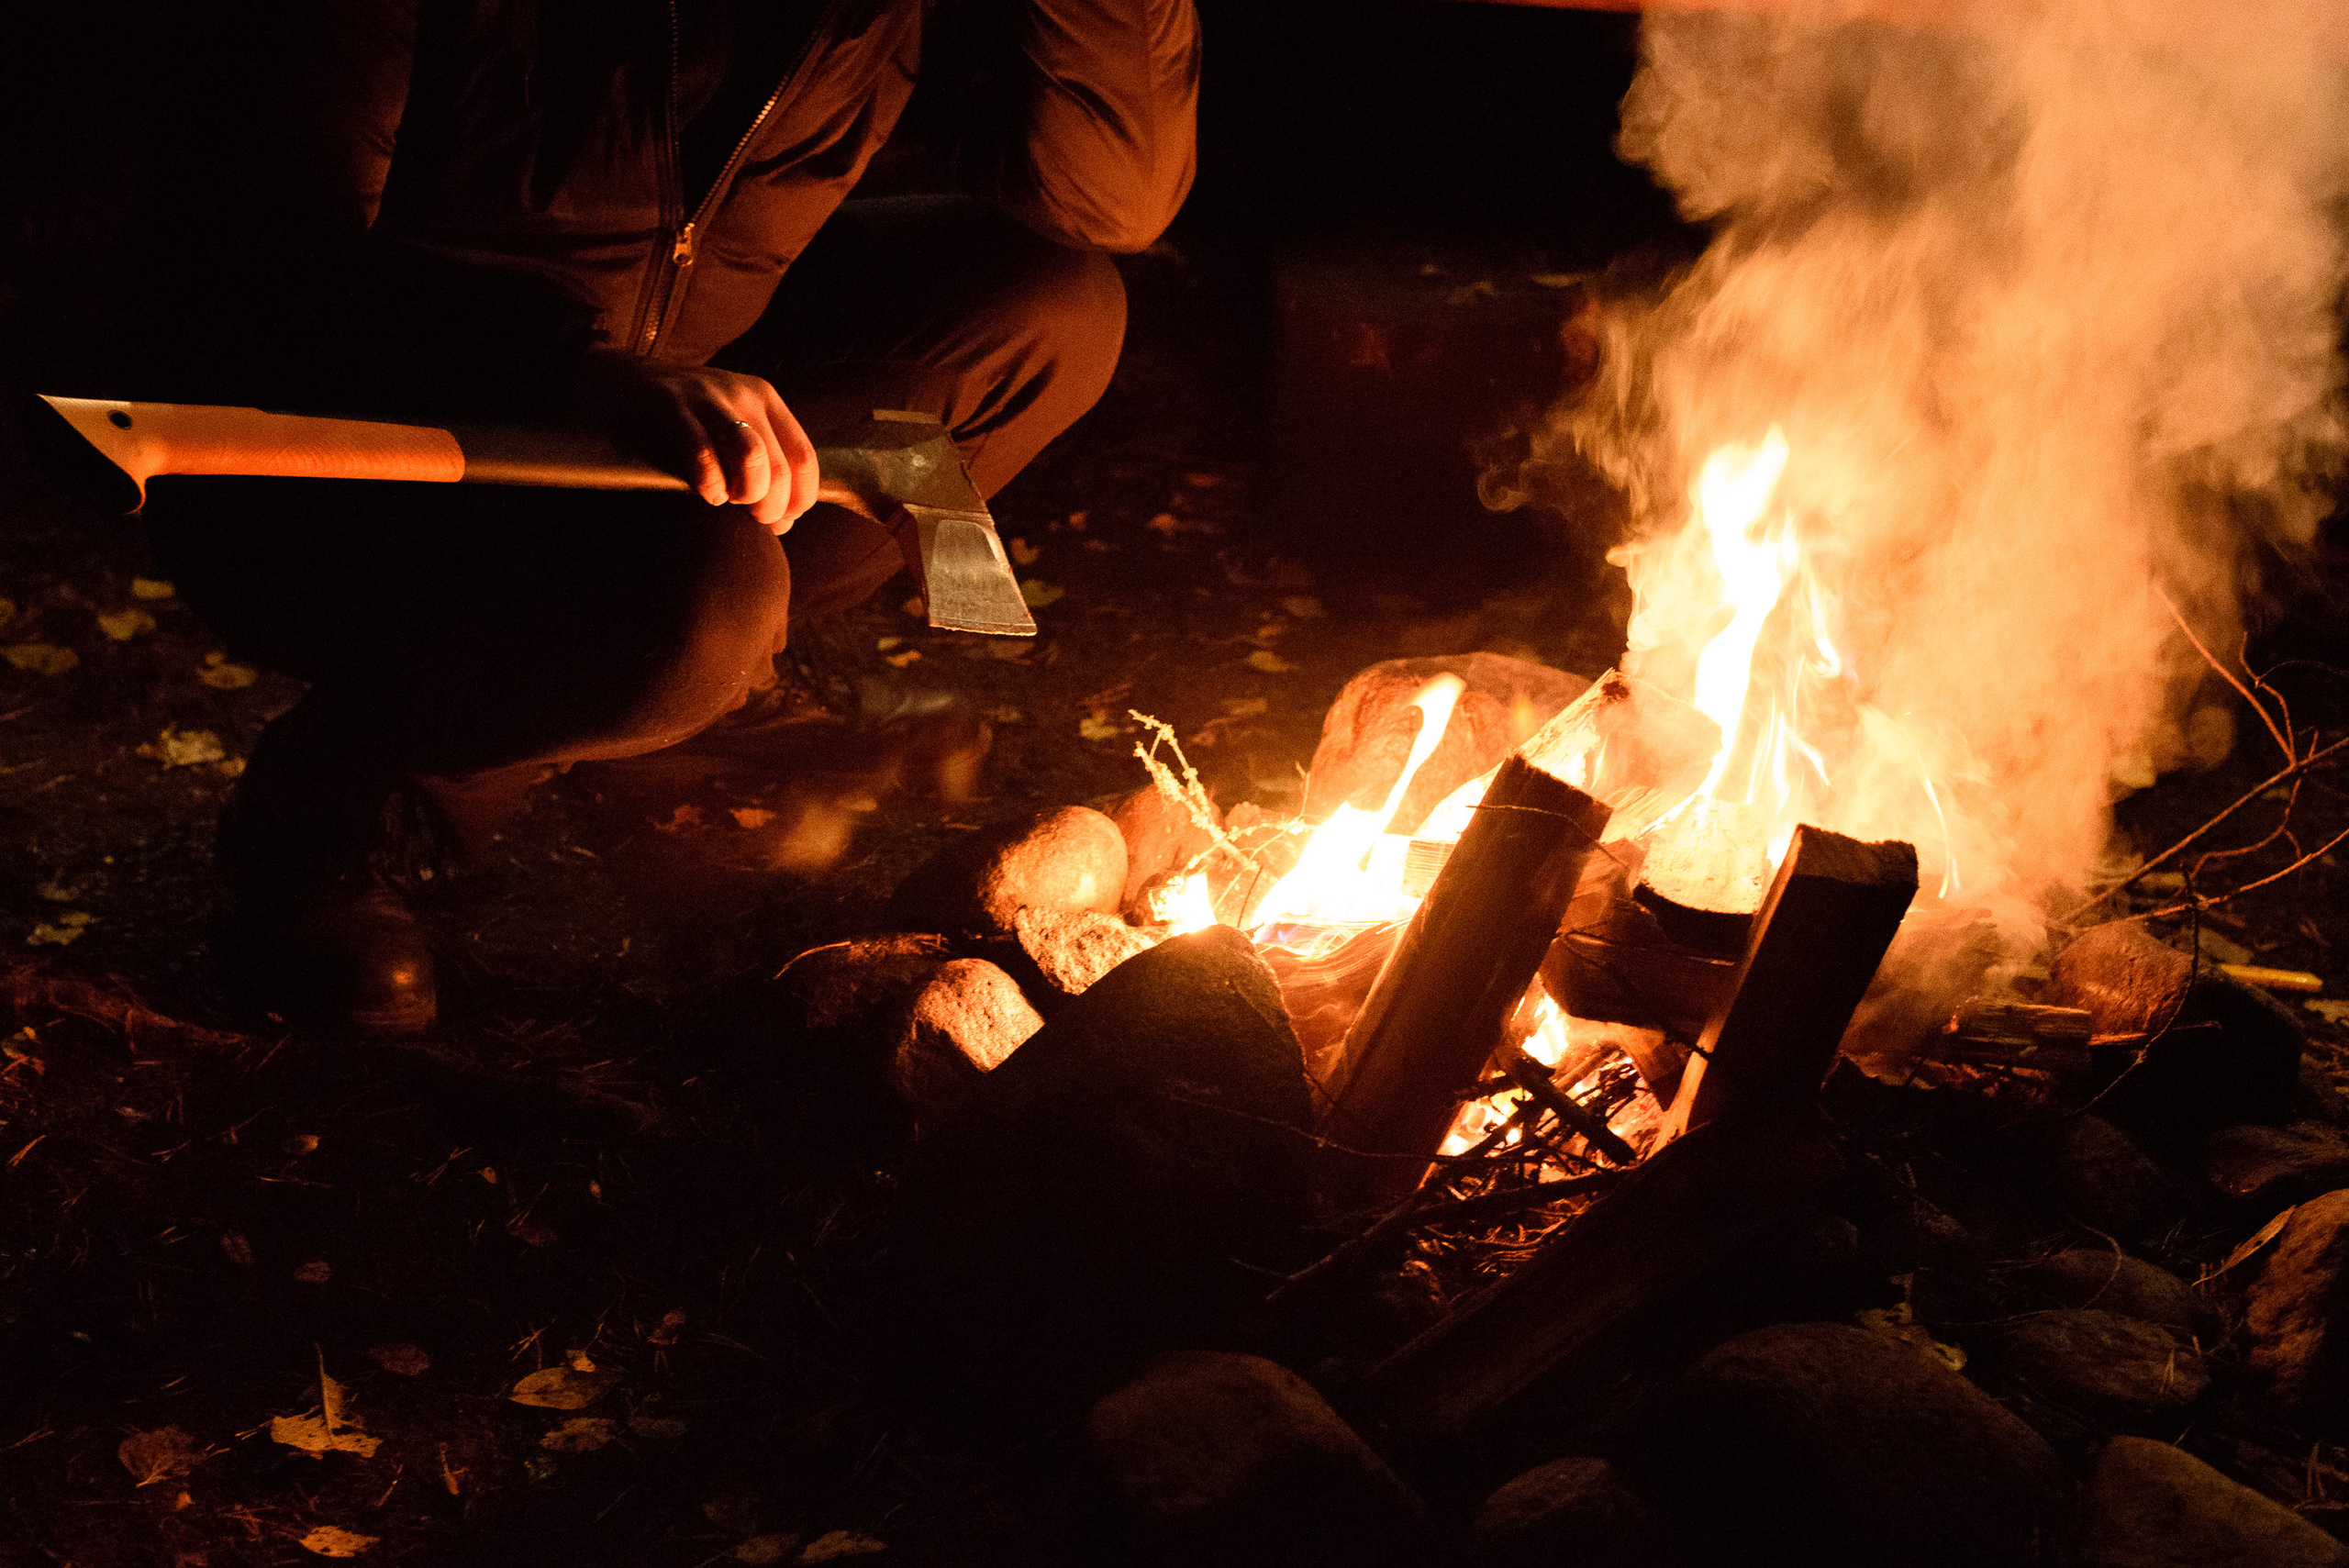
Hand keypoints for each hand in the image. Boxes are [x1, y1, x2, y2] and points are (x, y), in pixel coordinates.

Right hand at [570, 346, 817, 532]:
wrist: (617, 380)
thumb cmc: (678, 422)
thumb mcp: (728, 430)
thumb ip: (760, 465)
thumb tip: (784, 520)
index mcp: (766, 401)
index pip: (804, 460)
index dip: (798, 501)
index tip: (779, 523)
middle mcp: (744, 395)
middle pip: (780, 468)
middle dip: (768, 507)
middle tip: (747, 517)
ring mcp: (709, 397)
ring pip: (752, 460)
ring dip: (745, 494)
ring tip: (726, 500)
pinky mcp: (671, 403)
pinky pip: (703, 453)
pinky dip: (709, 483)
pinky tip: (705, 491)